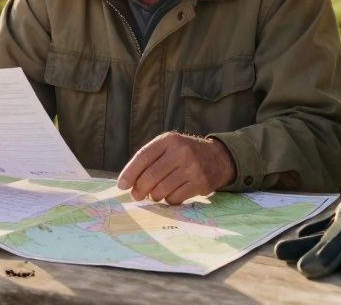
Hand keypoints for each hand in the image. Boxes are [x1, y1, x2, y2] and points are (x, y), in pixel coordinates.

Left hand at [116, 132, 234, 203]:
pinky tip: (170, 195)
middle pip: (151, 176)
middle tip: (136, 195)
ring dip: (154, 196)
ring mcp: (192, 168)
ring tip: (155, 194)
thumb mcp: (169, 147)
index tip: (122, 185)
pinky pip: (175, 198)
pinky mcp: (200, 183)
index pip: (143, 157)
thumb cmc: (185, 153)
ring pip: (161, 190)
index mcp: (169, 140)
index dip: (129, 173)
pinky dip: (168, 200)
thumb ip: (150, 160)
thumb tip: (128, 183)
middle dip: (139, 189)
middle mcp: (181, 152)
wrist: (218, 157)